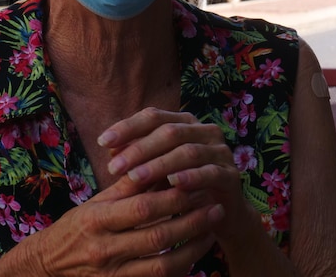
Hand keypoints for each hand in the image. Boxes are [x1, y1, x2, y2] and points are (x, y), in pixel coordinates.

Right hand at [13, 172, 220, 275]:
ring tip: (211, 230)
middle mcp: (104, 248)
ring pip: (164, 265)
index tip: (197, 184)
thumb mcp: (99, 201)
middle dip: (191, 222)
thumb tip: (163, 159)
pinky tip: (196, 253)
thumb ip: (130, 183)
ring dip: (193, 248)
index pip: (142, 206)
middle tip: (215, 207)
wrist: (51, 262)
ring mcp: (113, 274)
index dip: (173, 197)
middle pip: (158, 236)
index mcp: (97, 219)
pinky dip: (181, 268)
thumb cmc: (80, 225)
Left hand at [97, 108, 252, 244]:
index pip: (154, 116)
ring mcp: (221, 152)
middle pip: (170, 132)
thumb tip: (110, 149)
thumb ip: (138, 158)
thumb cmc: (180, 190)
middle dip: (139, 149)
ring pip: (188, 151)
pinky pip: (210, 172)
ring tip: (136, 178)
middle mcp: (205, 131)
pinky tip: (173, 184)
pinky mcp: (232, 175)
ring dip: (159, 164)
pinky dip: (191, 177)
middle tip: (114, 167)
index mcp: (185, 123)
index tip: (103, 142)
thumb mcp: (156, 172)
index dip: (128, 127)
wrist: (218, 218)